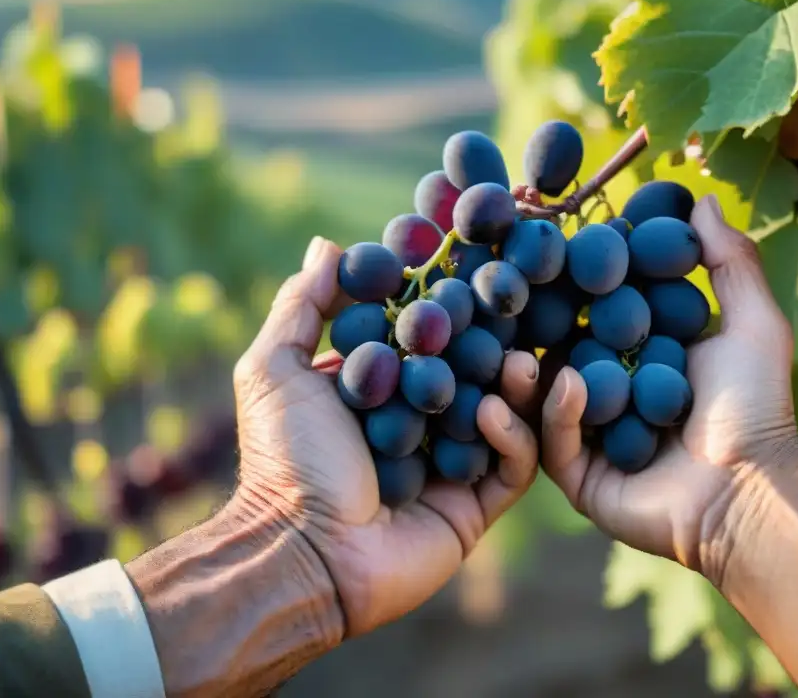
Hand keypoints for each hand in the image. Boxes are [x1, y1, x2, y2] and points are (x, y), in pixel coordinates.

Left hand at [234, 237, 540, 635]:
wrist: (300, 551)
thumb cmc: (285, 458)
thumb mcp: (275, 370)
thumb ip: (301, 307)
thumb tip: (328, 245)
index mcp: (380, 392)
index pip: (425, 341)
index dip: (449, 309)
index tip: (475, 272)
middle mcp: (420, 425)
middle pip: (472, 374)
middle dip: (495, 345)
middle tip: (517, 314)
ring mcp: (450, 467)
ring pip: (503, 417)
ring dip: (516, 387)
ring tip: (521, 361)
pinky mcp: (474, 507)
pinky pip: (511, 467)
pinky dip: (512, 437)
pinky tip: (494, 412)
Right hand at [541, 195, 797, 577]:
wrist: (752, 490)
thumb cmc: (755, 406)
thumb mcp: (753, 322)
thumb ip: (730, 260)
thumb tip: (703, 197)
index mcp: (641, 356)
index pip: (596, 312)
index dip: (575, 283)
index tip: (551, 251)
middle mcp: (611, 393)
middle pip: (559, 351)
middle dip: (536, 327)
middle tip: (515, 294)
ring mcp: (591, 437)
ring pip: (544, 396)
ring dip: (528, 371)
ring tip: (521, 347)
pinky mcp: (578, 476)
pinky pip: (551, 441)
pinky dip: (554, 411)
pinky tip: (567, 381)